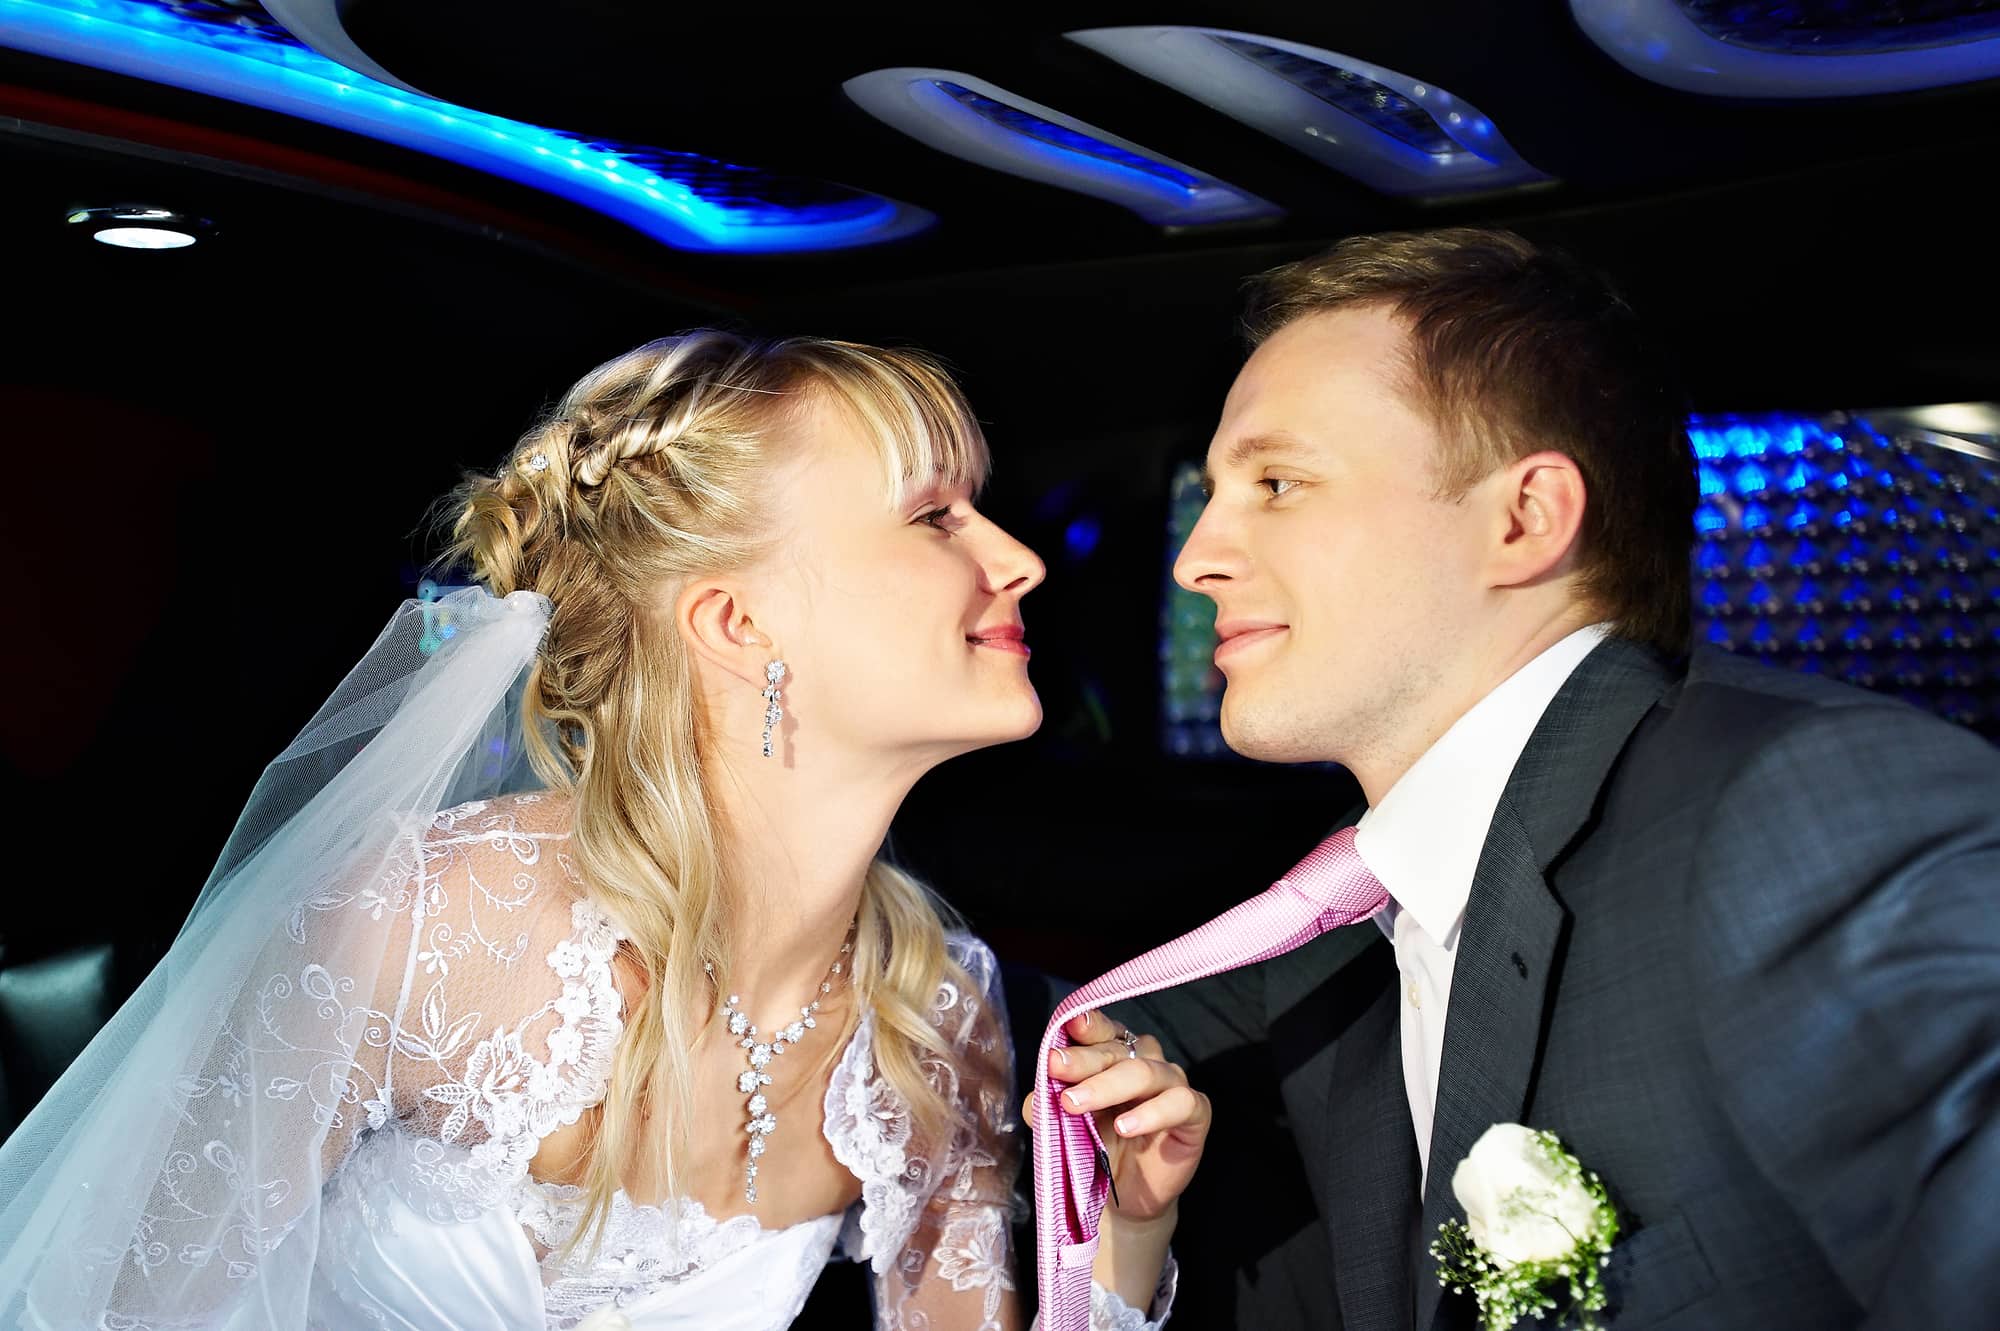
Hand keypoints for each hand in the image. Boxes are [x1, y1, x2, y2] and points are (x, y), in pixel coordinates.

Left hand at [1025, 1008, 1211, 1223]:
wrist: (1126, 1198)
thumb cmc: (1097, 1149)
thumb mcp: (1066, 1127)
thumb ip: (1048, 1107)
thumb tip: (1034, 1099)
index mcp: (1114, 1054)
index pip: (1100, 1031)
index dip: (1086, 1026)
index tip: (1068, 1026)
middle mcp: (1145, 1060)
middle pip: (1115, 1050)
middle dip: (1083, 1060)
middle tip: (1055, 1068)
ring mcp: (1172, 1083)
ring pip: (1144, 1072)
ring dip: (1107, 1086)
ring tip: (1076, 1104)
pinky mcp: (1196, 1111)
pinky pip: (1179, 1103)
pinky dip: (1152, 1113)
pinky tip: (1127, 1126)